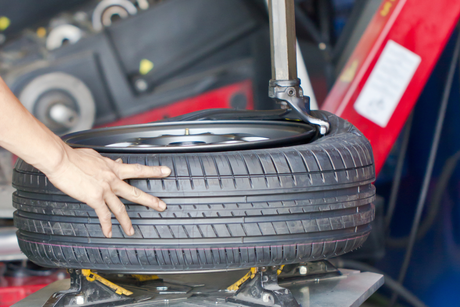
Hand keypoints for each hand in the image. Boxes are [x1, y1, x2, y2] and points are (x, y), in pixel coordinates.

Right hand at [45, 146, 170, 237]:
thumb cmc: (75, 157)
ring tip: (132, 231)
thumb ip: (107, 163)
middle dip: (150, 201)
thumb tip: (115, 163)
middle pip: (135, 192)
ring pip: (120, 208)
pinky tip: (108, 233)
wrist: (61, 160)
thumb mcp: (96, 157)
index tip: (166, 171)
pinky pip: (103, 215)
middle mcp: (113, 179)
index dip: (154, 171)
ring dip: (127, 221)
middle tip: (162, 206)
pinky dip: (106, 225)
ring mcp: (105, 189)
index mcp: (114, 168)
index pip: (138, 169)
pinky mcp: (94, 198)